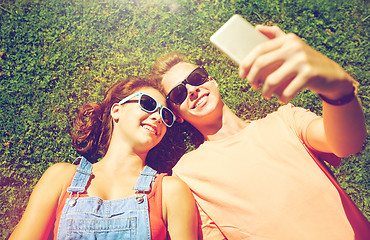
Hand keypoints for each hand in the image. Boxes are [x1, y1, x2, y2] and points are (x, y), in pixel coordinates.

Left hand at [239, 25, 354, 102]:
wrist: (333, 76)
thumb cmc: (305, 63)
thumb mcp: (293, 46)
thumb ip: (276, 36)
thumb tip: (257, 28)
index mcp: (287, 39)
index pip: (259, 50)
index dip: (246, 63)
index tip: (242, 75)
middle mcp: (294, 47)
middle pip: (261, 64)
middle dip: (252, 78)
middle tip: (253, 86)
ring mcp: (302, 61)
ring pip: (271, 81)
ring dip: (265, 92)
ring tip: (267, 95)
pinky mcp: (309, 75)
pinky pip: (286, 92)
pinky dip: (281, 98)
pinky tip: (282, 99)